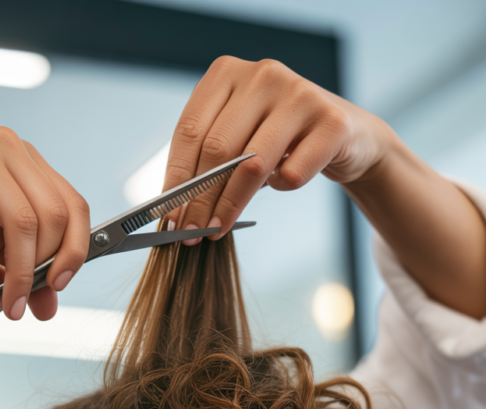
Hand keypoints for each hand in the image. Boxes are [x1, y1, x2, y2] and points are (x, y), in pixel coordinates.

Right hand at [0, 127, 90, 319]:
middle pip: (53, 215)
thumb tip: (46, 305)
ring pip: (22, 221)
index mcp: (28, 162)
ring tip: (7, 302)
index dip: (75, 249)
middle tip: (27, 302)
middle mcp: (10, 148)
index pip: (74, 205)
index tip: (61, 284)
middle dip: (43, 268)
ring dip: (18, 273)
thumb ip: (21, 269)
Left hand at [164, 56, 389, 243]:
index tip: (170, 217)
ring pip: (252, 165)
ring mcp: (299, 94)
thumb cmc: (278, 139)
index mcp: (228, 72)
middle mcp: (262, 75)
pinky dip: (282, 187)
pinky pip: (292, 174)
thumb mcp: (237, 136)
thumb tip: (175, 211)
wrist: (341, 134)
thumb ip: (206, 160)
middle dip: (201, 200)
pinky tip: (286, 178)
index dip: (177, 179)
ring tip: (218, 229)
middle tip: (193, 233)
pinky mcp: (331, 121)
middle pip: (218, 150)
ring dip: (231, 206)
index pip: (190, 131)